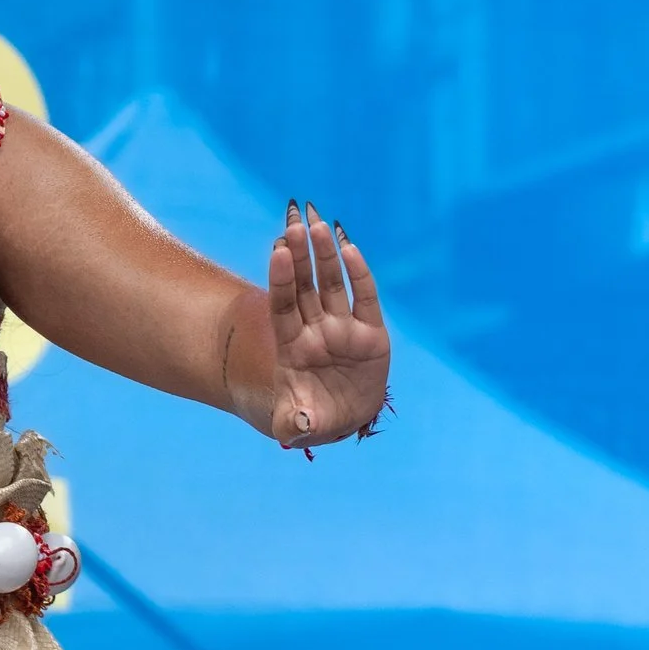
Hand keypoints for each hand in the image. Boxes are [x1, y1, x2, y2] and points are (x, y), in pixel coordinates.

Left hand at [264, 202, 389, 447]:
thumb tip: (293, 428)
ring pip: (331, 284)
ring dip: (325, 254)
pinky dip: (359, 273)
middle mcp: (315, 331)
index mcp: (292, 347)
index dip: (281, 279)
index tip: (277, 250)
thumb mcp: (299, 425)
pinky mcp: (371, 334)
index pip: (283, 306)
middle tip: (293, 221)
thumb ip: (293, 423)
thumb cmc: (313, 419)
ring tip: (318, 222)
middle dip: (299, 254)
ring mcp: (342, 329)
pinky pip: (365, 298)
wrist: (343, 420)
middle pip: (304, 286)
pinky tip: (349, 245)